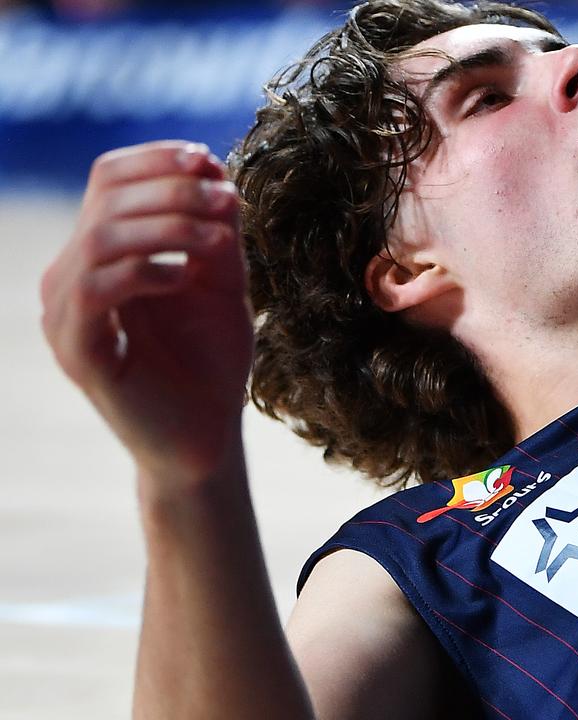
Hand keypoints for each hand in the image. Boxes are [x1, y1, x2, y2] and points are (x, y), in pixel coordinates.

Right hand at [40, 141, 252, 484]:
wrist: (205, 436)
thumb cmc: (210, 360)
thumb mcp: (222, 281)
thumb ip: (215, 229)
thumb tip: (212, 165)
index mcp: (101, 252)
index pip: (108, 178)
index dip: (156, 159)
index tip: (209, 159)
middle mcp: (71, 275)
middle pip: (105, 199)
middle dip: (173, 189)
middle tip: (227, 202)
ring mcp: (66, 313)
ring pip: (100, 236)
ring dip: (168, 226)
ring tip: (218, 239)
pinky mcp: (77, 350)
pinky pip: (96, 289)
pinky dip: (146, 270)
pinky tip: (185, 277)